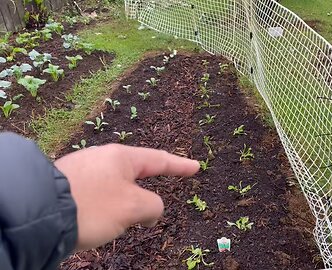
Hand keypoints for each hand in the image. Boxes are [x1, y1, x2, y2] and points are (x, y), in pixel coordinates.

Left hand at [54, 144, 198, 250]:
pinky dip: (104, 210)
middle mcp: (102, 158)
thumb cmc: (93, 206)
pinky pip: (98, 197)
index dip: (180, 165)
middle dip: (142, 198)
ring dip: (121, 209)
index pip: (159, 160)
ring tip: (111, 226)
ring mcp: (84, 171)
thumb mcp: (134, 207)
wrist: (41, 212)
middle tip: (145, 216)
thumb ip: (154, 205)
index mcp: (122, 157)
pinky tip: (94, 223)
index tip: (195, 166)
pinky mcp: (70, 186)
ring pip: (116, 190)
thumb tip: (150, 210)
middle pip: (135, 176)